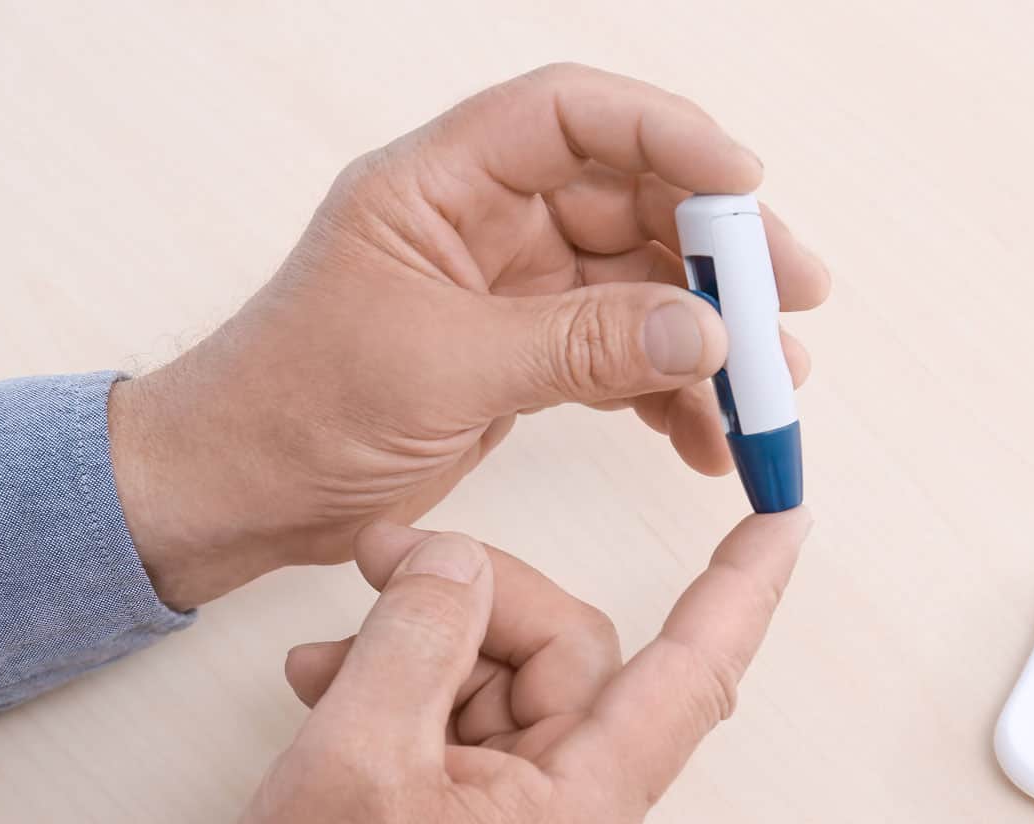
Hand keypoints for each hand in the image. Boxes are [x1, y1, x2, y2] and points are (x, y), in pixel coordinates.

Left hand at [107, 63, 827, 608]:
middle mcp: (483, 223)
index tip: (744, 184)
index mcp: (439, 185)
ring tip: (770, 388)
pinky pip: (619, 355)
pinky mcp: (524, 355)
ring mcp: (509, 290)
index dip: (664, 135)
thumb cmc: (294, 410)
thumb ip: (577, 346)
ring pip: (637, 285)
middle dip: (717, 251)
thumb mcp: (442, 370)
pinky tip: (706, 438)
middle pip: (629, 201)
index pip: (569, 117)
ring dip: (707, 334)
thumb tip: (702, 327)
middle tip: (792, 299)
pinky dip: (668, 393)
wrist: (241, 496)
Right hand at [177, 509, 811, 823]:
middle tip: (383, 567)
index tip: (787, 521)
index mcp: (583, 808)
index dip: (743, 586)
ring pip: (511, 680)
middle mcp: (580, 816)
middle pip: (567, 653)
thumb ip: (418, 637)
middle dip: (474, 599)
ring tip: (329, 666)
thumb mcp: (353, 758)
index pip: (693, 670)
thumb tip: (457, 562)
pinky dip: (414, 693)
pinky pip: (477, 724)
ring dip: (423, 651)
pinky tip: (339, 688)